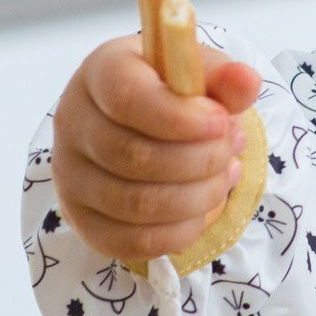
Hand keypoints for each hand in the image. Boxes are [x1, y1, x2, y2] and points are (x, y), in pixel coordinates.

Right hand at [52, 34, 262, 260]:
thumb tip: (245, 81)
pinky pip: (131, 242)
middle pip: (134, 156)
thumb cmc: (175, 95)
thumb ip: (225, 77)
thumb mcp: (202, 74)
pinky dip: (180, 231)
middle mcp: (74, 122)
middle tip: (230, 151)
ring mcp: (70, 175)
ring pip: (135, 204)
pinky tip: (203, 208)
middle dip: (200, 161)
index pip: (127, 98)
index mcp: (101, 73)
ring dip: (197, 197)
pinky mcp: (82, 220)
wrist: (147, 128)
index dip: (180, 118)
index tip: (221, 123)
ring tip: (224, 176)